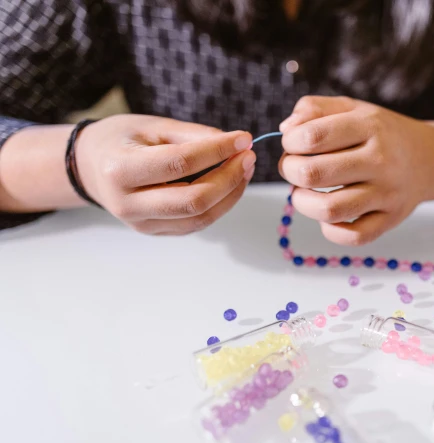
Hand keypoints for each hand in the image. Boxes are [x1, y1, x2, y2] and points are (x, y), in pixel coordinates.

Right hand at [75, 115, 254, 234]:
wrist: (90, 167)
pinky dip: (220, 205)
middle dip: (229, 178)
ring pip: (200, 217)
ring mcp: (141, 224)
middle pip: (193, 199)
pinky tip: (231, 184)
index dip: (216, 151)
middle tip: (248, 156)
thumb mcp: (151, 125)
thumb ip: (192, 135)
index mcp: (119, 169)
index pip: (179, 163)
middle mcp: (127, 203)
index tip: (243, 138)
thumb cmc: (120, 140)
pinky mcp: (155, 232)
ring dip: (230, 194)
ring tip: (244, 168)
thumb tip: (235, 144)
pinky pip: (196, 223)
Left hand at [278, 96, 433, 244]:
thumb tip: (285, 130)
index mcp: (369, 126)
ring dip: (302, 202)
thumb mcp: (352, 108)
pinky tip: (328, 215)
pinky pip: (353, 236)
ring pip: (329, 210)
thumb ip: (314, 109)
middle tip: (295, 168)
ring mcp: (387, 193)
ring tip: (304, 193)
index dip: (290, 142)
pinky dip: (330, 230)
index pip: (312, 137)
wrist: (430, 159)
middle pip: (313, 173)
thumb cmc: (381, 133)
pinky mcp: (390, 219)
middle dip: (290, 171)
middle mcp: (380, 160)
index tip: (293, 144)